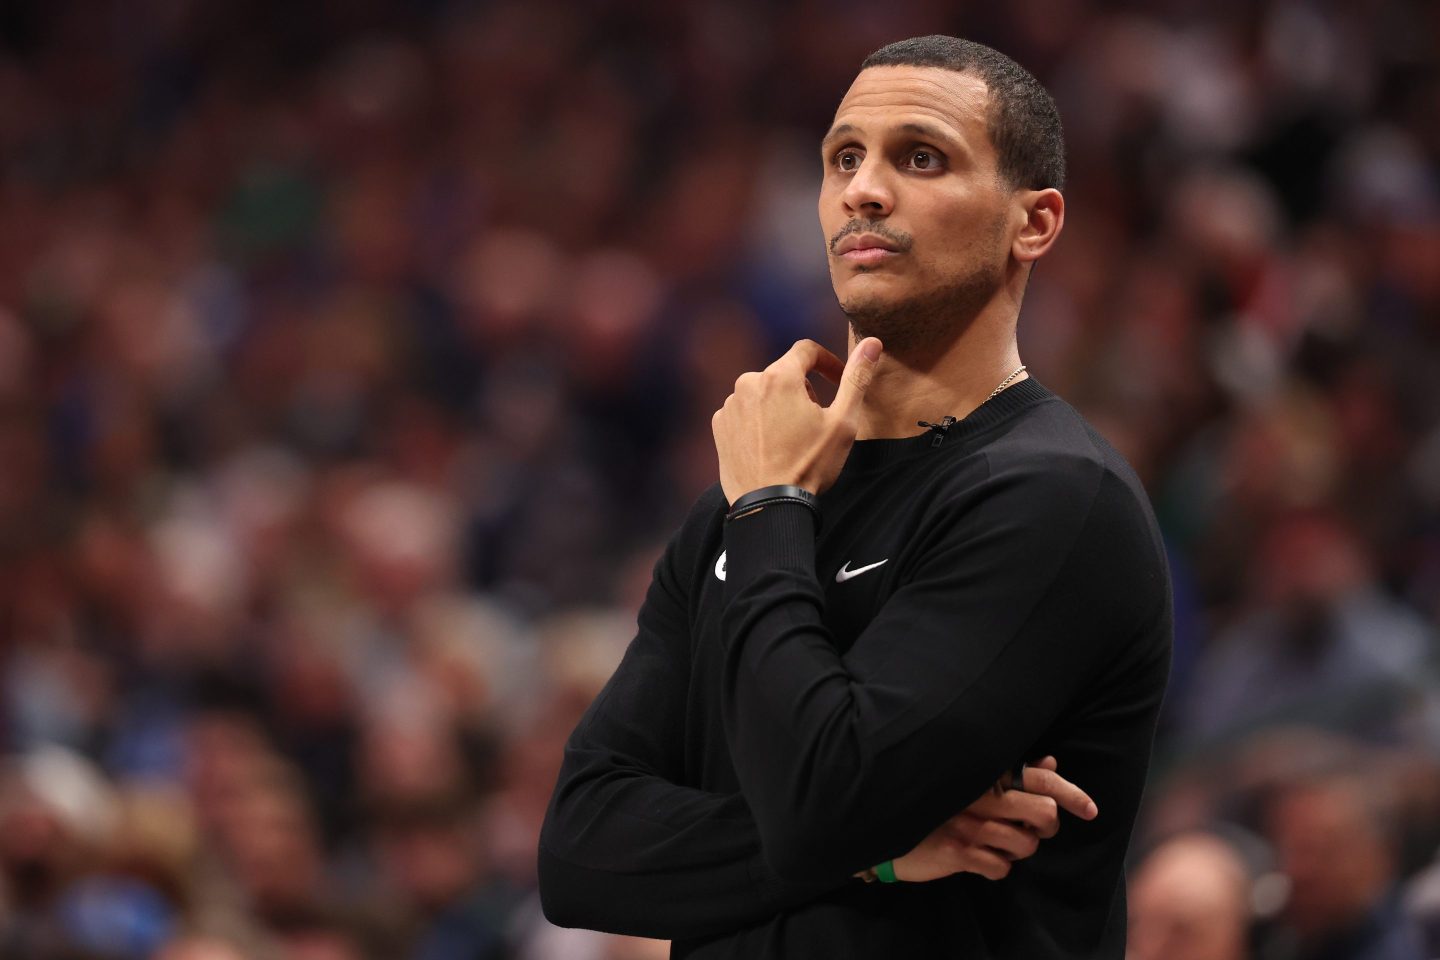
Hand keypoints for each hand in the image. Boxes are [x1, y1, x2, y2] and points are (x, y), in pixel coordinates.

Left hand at [712, 337, 882, 501]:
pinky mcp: (720, 426)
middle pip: (784, 374)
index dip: (827, 362)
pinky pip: (745, 412)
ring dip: (779, 406)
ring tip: (791, 439)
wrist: (769, 506)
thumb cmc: (809, 465)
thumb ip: (856, 378)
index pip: (806, 350)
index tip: (837, 380)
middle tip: (815, 424)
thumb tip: (872, 343)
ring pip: (763, 393)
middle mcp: (748, 383)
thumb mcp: (843, 422)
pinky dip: (759, 422)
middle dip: (803, 390)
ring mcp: (730, 405)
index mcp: (779, 377)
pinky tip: (771, 446)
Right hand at [886, 757, 1097, 882]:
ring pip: (1026, 844)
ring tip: (1000, 844)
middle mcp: (980, 795)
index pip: (1040, 779)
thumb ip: (1013, 772)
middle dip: (1046, 826)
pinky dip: (997, 868)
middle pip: (1044, 813)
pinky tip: (981, 859)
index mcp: (985, 773)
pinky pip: (1001, 869)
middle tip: (1031, 828)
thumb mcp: (971, 779)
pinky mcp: (958, 852)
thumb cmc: (934, 800)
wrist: (885, 824)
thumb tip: (1050, 764)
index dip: (1072, 794)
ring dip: (1019, 850)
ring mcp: (969, 824)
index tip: (1091, 809)